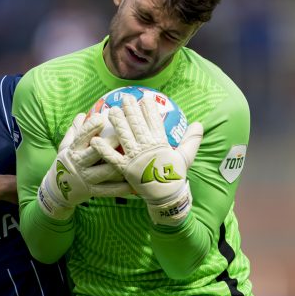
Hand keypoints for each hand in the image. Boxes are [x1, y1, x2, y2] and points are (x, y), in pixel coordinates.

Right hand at [37, 113, 129, 219]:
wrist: (58, 189)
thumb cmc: (67, 161)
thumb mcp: (66, 145)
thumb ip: (75, 129)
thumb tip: (84, 114)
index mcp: (73, 150)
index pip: (81, 137)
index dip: (90, 128)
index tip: (101, 118)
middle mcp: (79, 164)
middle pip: (95, 153)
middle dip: (109, 144)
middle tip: (122, 134)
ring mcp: (86, 179)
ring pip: (104, 172)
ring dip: (118, 165)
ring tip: (132, 158)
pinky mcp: (93, 191)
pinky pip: (109, 190)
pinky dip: (121, 187)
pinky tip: (133, 183)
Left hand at [91, 94, 202, 225]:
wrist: (166, 197)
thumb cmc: (175, 176)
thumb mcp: (186, 157)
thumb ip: (191, 139)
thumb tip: (199, 123)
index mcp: (161, 143)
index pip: (154, 121)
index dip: (149, 108)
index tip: (145, 98)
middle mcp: (147, 148)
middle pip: (137, 125)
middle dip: (131, 109)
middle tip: (125, 98)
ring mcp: (135, 159)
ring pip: (124, 137)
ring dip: (117, 123)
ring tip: (111, 111)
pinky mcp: (125, 169)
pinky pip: (113, 158)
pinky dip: (104, 149)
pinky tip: (95, 140)